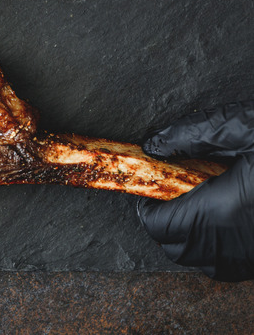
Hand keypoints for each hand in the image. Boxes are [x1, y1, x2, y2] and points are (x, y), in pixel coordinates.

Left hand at [137, 101, 253, 280]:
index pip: (161, 225)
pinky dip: (218, 248)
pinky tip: (230, 215)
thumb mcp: (248, 127)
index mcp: (226, 209)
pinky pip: (232, 265)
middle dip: (166, 223)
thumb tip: (156, 143)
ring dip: (191, 237)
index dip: (148, 207)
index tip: (151, 188)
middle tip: (175, 191)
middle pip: (177, 249)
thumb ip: (196, 135)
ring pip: (204, 262)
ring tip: (202, 201)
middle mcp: (239, 241)